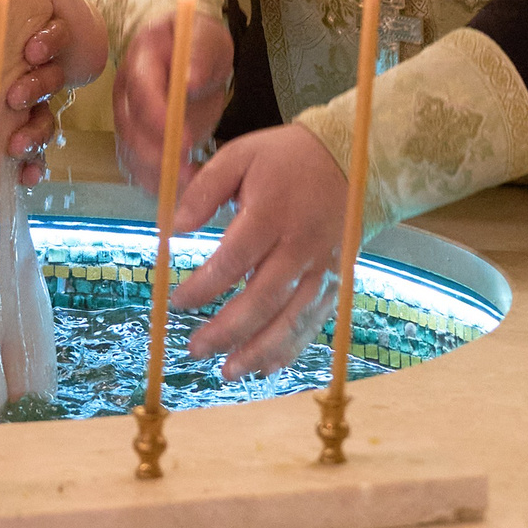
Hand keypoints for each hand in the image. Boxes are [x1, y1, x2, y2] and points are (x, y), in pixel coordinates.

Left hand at [6, 16, 73, 186]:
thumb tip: (65, 3)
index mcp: (47, 32)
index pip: (68, 42)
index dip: (55, 47)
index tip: (32, 46)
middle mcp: (37, 63)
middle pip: (55, 85)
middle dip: (40, 89)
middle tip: (15, 92)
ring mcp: (19, 92)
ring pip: (43, 118)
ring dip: (36, 132)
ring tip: (15, 141)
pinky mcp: (0, 117)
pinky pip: (27, 147)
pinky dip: (32, 163)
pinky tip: (25, 176)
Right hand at [112, 8, 231, 187]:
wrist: (192, 55)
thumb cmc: (199, 42)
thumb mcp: (206, 37)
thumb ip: (200, 54)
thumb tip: (190, 81)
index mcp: (141, 59)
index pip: (141, 89)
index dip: (159, 117)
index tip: (186, 140)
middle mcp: (126, 90)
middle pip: (130, 127)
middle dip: (156, 153)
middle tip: (188, 172)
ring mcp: (128, 116)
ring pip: (131, 150)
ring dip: (157, 172)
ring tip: (189, 182)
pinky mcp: (135, 137)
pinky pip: (137, 164)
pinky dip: (155, 180)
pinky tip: (179, 187)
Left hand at [167, 124, 347, 379]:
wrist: (354, 160)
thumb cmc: (286, 158)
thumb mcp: (240, 155)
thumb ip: (204, 189)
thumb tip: (174, 229)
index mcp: (272, 212)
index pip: (233, 259)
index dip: (203, 287)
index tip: (176, 302)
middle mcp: (300, 245)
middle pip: (262, 299)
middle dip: (227, 330)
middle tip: (195, 349)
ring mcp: (322, 267)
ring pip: (291, 319)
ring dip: (259, 350)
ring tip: (228, 372)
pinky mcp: (336, 281)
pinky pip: (314, 322)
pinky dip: (291, 348)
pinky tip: (266, 368)